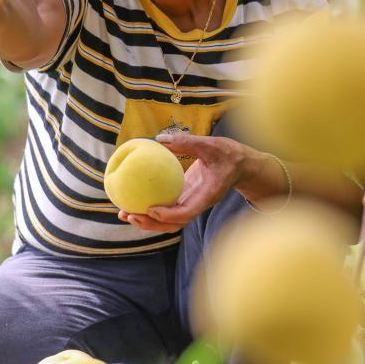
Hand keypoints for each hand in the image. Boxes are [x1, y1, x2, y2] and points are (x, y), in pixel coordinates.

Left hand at [118, 133, 261, 232]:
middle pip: (172, 224)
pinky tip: (133, 199)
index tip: (150, 209)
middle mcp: (197, 204)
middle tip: (128, 215)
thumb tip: (159, 139)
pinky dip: (150, 208)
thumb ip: (188, 142)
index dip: (168, 215)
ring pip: (167, 221)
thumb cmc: (228, 155)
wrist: (241, 165)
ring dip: (146, 220)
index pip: (187, 212)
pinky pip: (166, 208)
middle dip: (150, 224)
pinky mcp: (185, 198)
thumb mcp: (211, 145)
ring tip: (123, 213)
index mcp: (207, 196)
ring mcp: (191, 203)